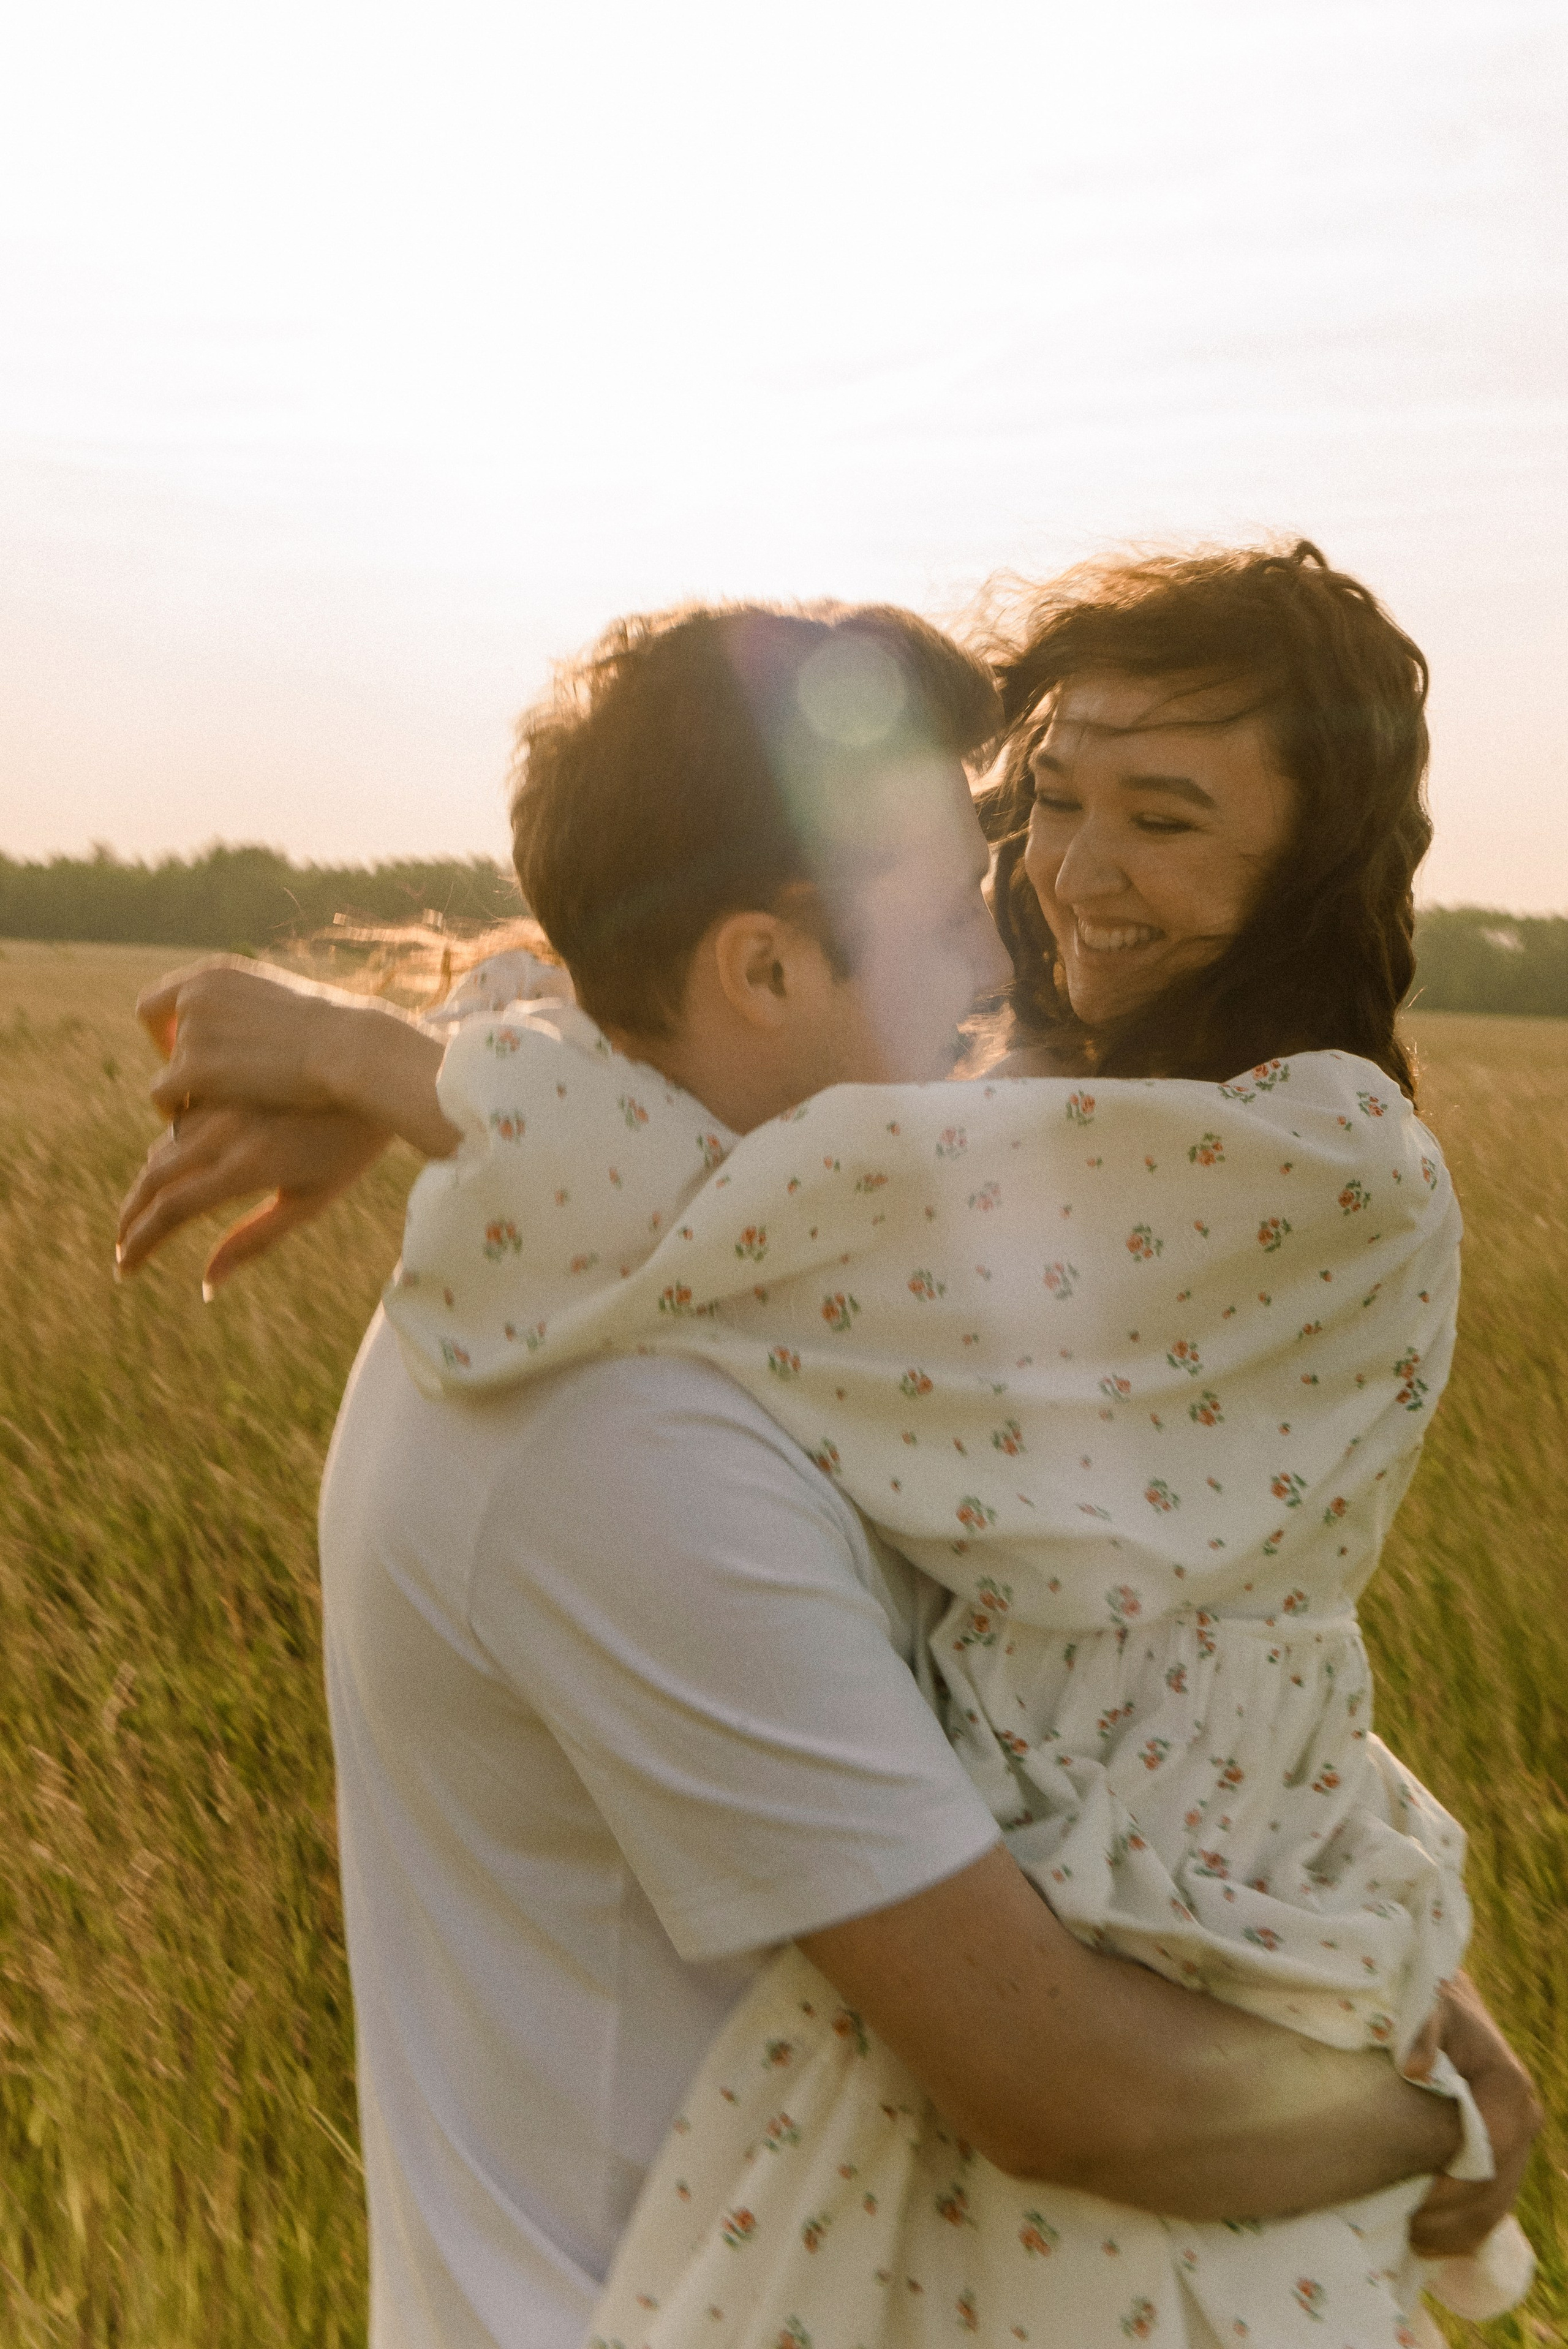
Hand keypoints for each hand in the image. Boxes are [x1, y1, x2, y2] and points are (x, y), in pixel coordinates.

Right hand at [116, 1102, 390, 1291]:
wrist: (370, 1074)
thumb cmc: (349, 1149)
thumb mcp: (309, 1201)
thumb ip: (254, 1240)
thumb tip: (207, 1284)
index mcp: (247, 1167)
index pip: (173, 1210)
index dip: (141, 1242)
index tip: (125, 1268)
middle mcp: (226, 1132)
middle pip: (154, 1178)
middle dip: (131, 1217)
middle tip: (122, 1247)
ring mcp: (223, 1103)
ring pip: (163, 1147)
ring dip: (147, 1185)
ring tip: (143, 1217)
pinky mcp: (225, 1082)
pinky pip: (182, 1119)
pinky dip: (169, 1149)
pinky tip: (171, 1171)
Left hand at [138, 958, 384, 1118]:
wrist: (351, 1048)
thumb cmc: (339, 1033)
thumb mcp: (287, 1002)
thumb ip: (254, 1011)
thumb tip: (247, 1034)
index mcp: (217, 973)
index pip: (158, 1003)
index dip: (166, 1033)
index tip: (189, 1055)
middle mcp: (196, 995)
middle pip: (162, 1040)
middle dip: (181, 1065)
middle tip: (206, 1092)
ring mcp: (193, 1031)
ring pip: (167, 1072)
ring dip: (188, 1094)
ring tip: (219, 1115)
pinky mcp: (194, 1069)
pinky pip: (162, 1097)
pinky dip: (174, 1113)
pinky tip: (202, 1126)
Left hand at [1406, 1972, 1542, 2257]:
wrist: (1430, 1994)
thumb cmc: (1418, 1998)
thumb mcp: (1418, 2003)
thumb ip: (1420, 2026)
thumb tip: (1417, 2067)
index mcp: (1508, 2087)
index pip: (1490, 2157)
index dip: (1455, 2188)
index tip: (1413, 2205)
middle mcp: (1522, 2114)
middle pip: (1495, 2189)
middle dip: (1451, 2218)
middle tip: (1404, 2230)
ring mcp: (1516, 2135)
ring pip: (1496, 2204)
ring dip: (1455, 2230)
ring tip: (1410, 2237)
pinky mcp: (1502, 2149)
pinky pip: (1492, 2203)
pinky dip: (1463, 2228)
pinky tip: (1426, 2237)